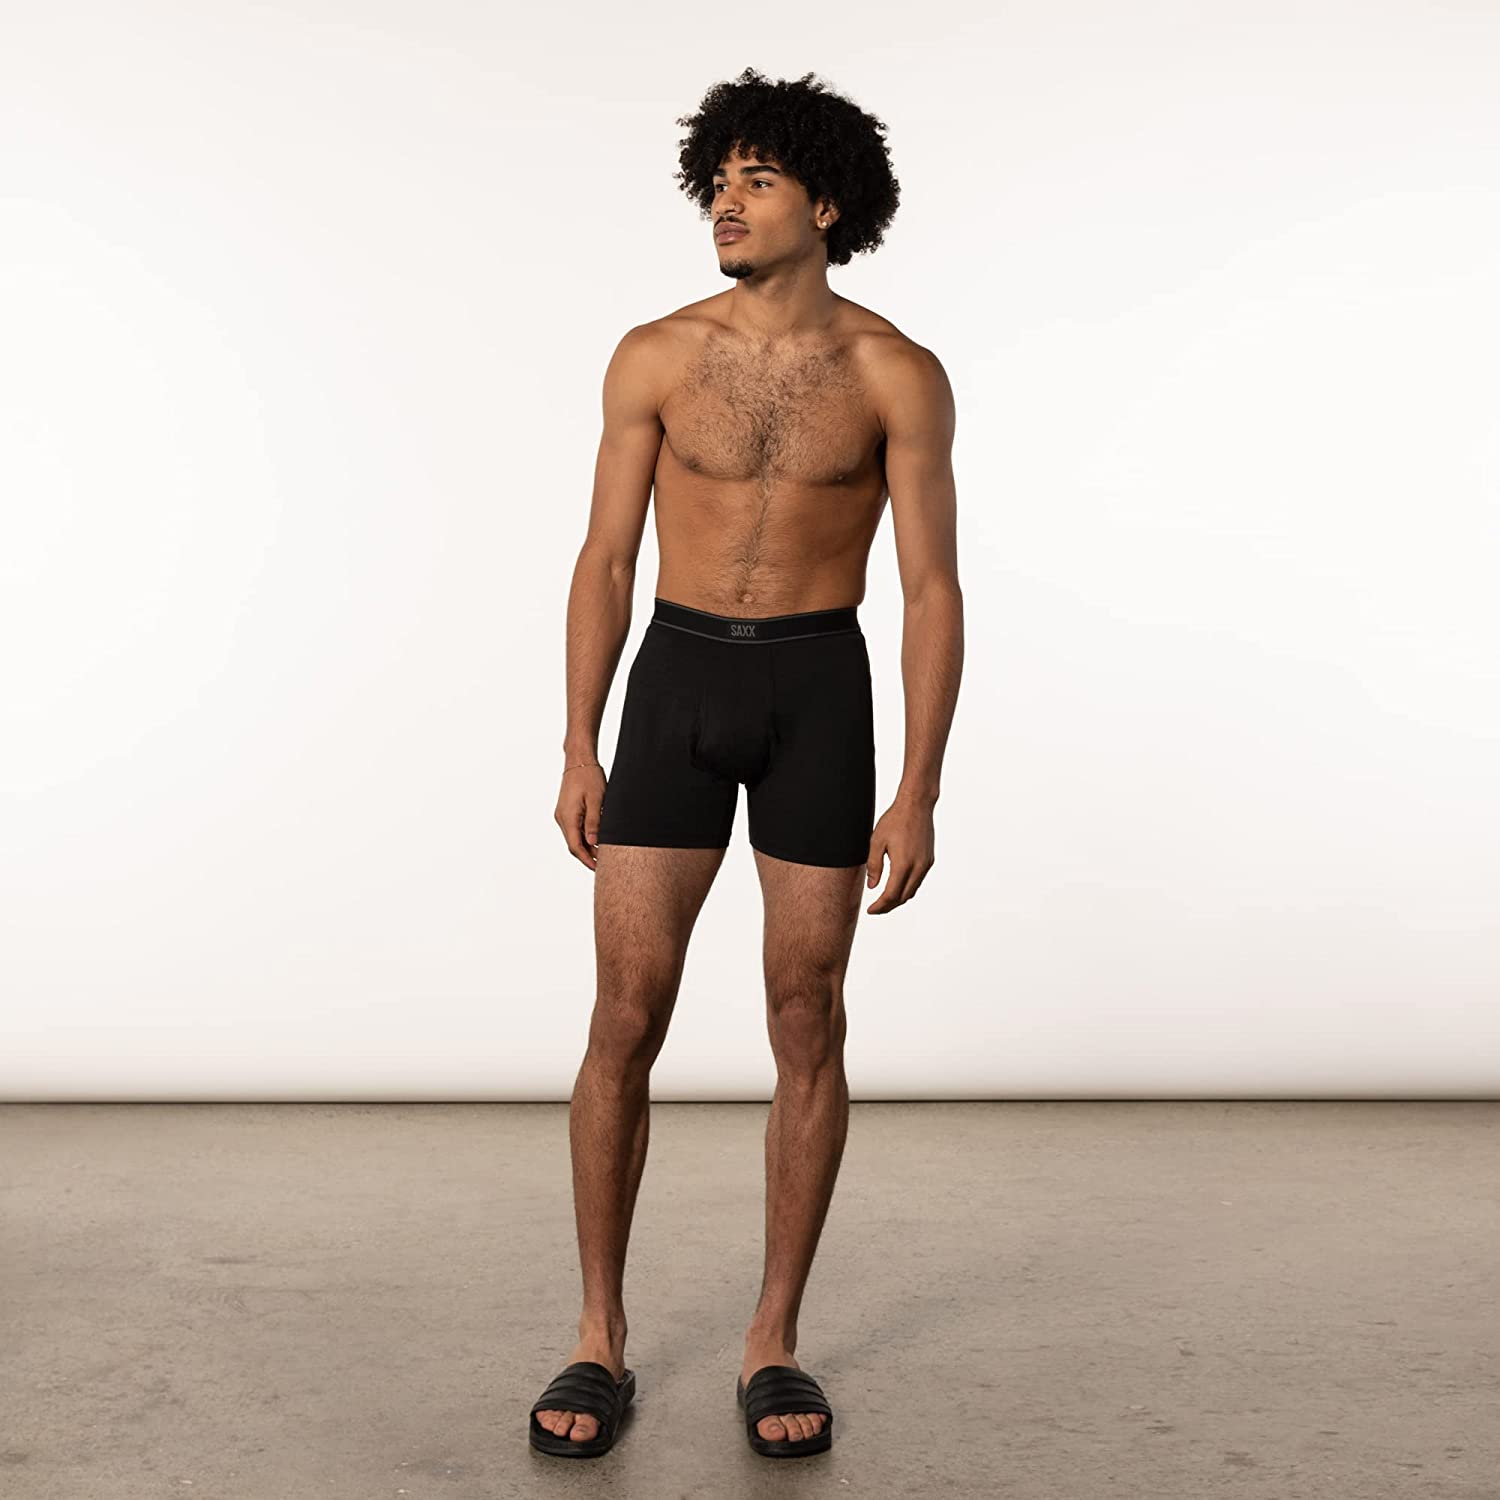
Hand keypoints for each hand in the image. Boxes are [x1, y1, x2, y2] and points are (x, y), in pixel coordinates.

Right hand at [554, 762, 606, 870]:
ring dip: (586, 847)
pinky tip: (595, 840)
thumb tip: (593, 844)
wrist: (579, 761)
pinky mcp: (565, 811)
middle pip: (573, 845)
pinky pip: (573, 829)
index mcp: (568, 817)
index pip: (575, 846)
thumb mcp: (596, 800)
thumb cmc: (589, 777)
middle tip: (603, 865)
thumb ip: (594, 823)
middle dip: (587, 856)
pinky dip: (583, 837)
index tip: (597, 869)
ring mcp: (562, 815)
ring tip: (602, 854)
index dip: (586, 860)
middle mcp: (561, 818)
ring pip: (573, 838)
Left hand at [865, 797, 935, 913]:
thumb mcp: (876, 842)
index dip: (880, 906)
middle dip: (889, 906)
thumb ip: (874, 866)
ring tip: (885, 900)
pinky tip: (898, 886)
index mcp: (903, 864)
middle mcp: (918, 867)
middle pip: (903, 897)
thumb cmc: (895, 820)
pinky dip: (907, 888)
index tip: (870, 910)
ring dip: (899, 899)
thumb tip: (872, 886)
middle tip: (876, 908)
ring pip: (912, 891)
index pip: (891, 895)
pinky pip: (918, 881)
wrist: (916, 805)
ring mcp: (926, 864)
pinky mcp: (929, 860)